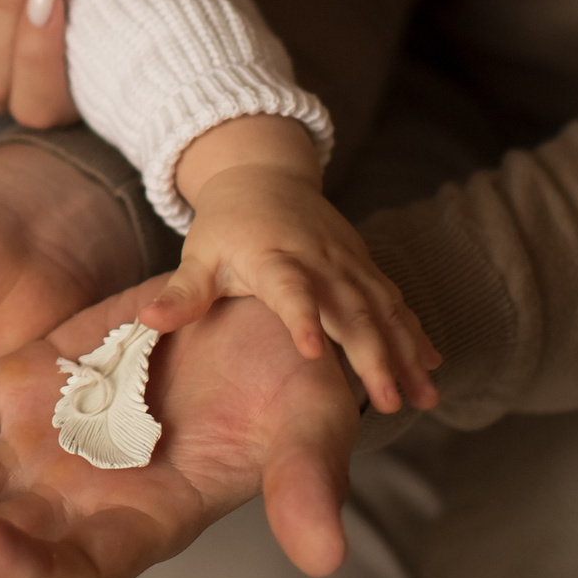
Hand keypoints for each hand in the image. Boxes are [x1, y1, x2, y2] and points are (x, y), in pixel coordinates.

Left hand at [0, 286, 360, 577]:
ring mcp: (29, 449)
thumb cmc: (300, 378)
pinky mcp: (6, 388)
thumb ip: (304, 484)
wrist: (268, 312)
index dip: (22, 567)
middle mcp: (67, 504)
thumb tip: (327, 552)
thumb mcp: (310, 423)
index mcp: (135, 531)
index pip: (64, 574)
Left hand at [144, 118, 441, 413]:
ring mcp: (346, 262)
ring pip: (383, 309)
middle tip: (387, 402)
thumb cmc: (226, 226)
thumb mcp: (198, 255)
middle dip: (374, 355)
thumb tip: (145, 321)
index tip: (311, 354)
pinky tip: (432, 366)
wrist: (264, 174)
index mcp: (273, 259)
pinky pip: (395, 301)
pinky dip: (415, 332)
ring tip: (425, 397)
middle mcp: (318, 260)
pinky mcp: (363, 265)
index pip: (289, 290)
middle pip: (350, 308)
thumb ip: (180, 293)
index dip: (301, 319)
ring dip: (406, 352)